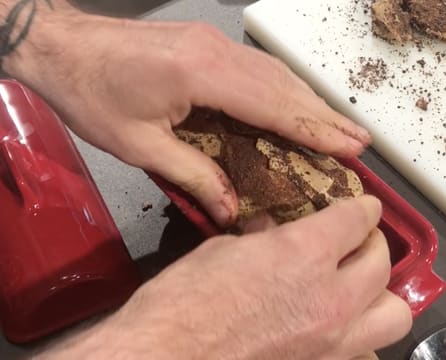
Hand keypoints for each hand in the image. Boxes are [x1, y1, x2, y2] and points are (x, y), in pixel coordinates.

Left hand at [4, 3, 370, 226]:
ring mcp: (213, 43)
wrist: (63, 48)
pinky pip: (256, 68)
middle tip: (358, 140)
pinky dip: (283, 90)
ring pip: (274, 73)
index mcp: (202, 75)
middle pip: (284, 86)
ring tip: (337, 126)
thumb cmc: (94, 96)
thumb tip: (230, 208)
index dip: (315, 128)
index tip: (349, 145)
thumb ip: (192, 176)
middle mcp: (217, 52)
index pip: (274, 106)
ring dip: (308, 100)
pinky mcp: (206, 43)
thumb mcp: (140, 146)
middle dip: (324, 114)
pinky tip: (295, 104)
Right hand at [35, 196, 411, 358]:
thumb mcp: (223, 250)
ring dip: (380, 291)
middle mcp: (331, 297)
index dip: (363, 207)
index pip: (357, 220)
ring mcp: (332, 340)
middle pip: (381, 263)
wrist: (168, 354)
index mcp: (305, 253)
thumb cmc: (186, 297)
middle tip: (355, 238)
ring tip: (358, 282)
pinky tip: (337, 322)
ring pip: (394, 314)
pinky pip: (365, 348)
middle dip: (372, 243)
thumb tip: (272, 231)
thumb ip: (262, 239)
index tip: (363, 206)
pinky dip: (360, 331)